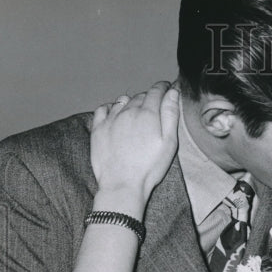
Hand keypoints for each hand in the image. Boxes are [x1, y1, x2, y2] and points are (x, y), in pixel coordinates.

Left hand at [91, 81, 179, 210]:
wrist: (122, 184)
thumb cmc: (149, 167)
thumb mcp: (169, 143)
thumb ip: (170, 115)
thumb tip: (172, 92)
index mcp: (148, 113)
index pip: (156, 91)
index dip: (163, 87)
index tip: (166, 88)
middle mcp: (128, 111)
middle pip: (140, 96)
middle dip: (149, 98)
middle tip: (154, 108)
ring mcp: (111, 119)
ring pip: (123, 101)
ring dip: (131, 103)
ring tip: (136, 112)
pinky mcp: (98, 129)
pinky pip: (103, 109)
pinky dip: (111, 108)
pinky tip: (115, 115)